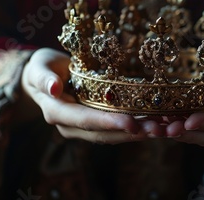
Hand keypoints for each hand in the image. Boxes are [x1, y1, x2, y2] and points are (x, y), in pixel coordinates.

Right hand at [20, 48, 163, 143]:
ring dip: (138, 134)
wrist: (42, 78)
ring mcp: (83, 128)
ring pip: (113, 135)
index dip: (108, 122)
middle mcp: (71, 126)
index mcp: (57, 112)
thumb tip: (53, 88)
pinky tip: (157, 124)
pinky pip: (116, 130)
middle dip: (131, 133)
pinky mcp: (95, 125)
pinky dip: (137, 128)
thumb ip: (44, 77)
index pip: (85, 120)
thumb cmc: (42, 67)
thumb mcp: (39, 66)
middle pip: (104, 133)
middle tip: (158, 129)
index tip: (131, 123)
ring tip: (164, 129)